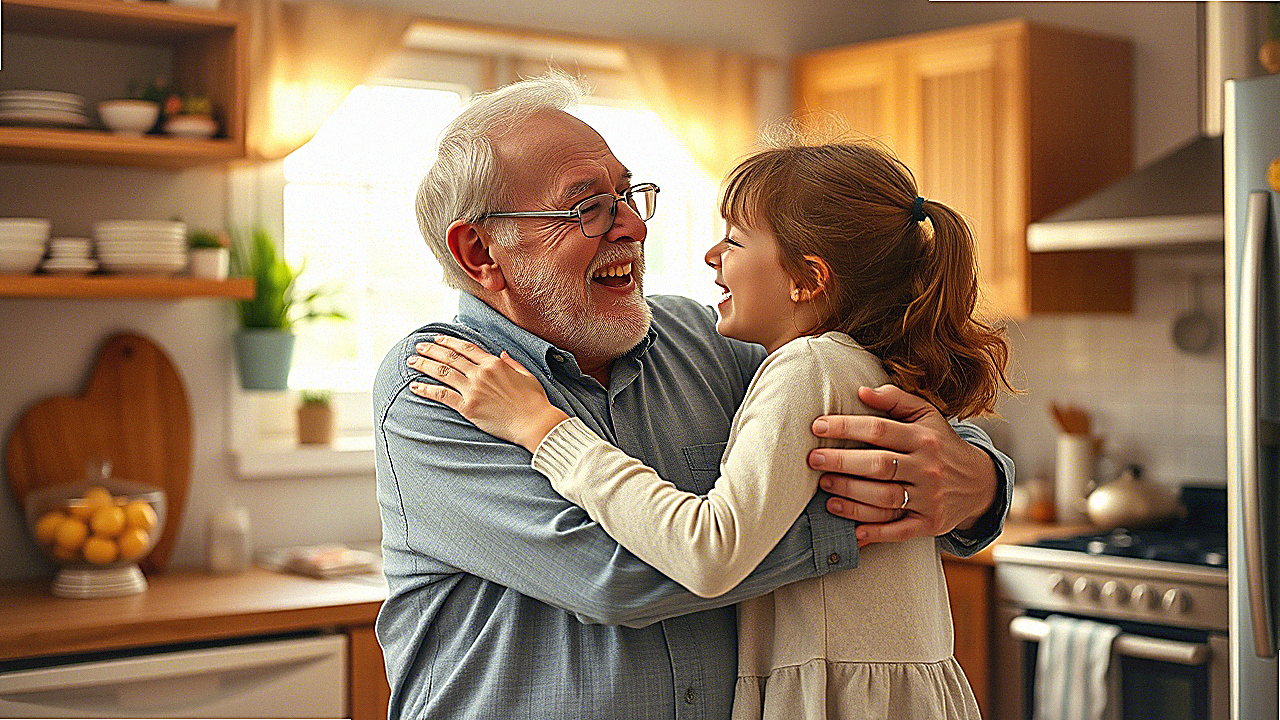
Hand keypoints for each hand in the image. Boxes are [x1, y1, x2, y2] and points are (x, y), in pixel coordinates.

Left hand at [407, 335, 568, 451]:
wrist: (534, 422)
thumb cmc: (534, 401)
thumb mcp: (526, 375)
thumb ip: (512, 363)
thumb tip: (503, 354)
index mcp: (495, 363)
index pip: (466, 348)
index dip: (449, 341)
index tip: (438, 338)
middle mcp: (481, 373)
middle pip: (450, 357)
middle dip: (431, 350)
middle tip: (418, 347)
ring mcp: (473, 389)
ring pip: (442, 372)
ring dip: (424, 365)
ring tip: (411, 362)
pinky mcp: (468, 407)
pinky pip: (442, 395)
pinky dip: (426, 389)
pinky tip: (415, 386)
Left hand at [807, 384, 997, 546]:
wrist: (979, 482)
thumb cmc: (941, 443)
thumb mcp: (926, 415)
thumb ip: (895, 399)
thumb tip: (861, 390)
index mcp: (924, 438)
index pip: (879, 429)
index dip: (846, 426)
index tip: (818, 426)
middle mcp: (927, 467)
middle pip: (878, 465)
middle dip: (841, 462)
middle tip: (814, 460)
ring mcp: (929, 498)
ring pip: (884, 498)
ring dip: (850, 495)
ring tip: (825, 488)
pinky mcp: (930, 524)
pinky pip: (899, 530)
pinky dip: (874, 532)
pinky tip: (851, 530)